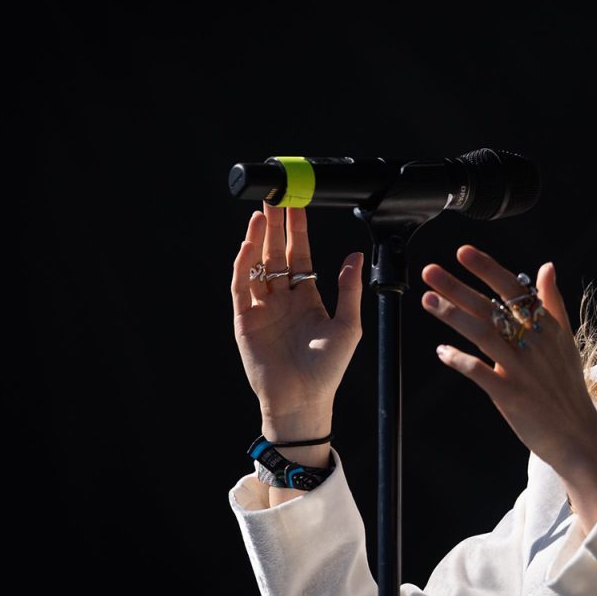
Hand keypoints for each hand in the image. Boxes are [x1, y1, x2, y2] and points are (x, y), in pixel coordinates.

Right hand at [231, 202, 363, 444]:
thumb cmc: (328, 369)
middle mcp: (282, 299)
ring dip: (258, 239)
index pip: (299, 255)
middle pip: (276, 253)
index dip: (298, 230)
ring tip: (261, 212)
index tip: (297, 204)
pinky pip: (242, 286)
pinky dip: (244, 264)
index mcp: (307, 298)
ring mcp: (262, 308)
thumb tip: (354, 254)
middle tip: (276, 195)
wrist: (303, 400)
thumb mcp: (348, 326)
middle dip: (275, 226)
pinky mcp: (244, 319)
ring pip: (257, 265)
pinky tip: (249, 244)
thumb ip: (349, 290)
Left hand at [419, 245, 596, 471]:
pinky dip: (460, 360)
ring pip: (483, 334)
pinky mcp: (511, 395)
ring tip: (427, 300)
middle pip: (491, 308)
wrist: (577, 433)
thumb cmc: (566, 386)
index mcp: (546, 327)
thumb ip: (552, 302)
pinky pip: (480, 372)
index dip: (487, 269)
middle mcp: (533, 343)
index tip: (463, 252)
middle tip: (430, 271)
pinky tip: (442, 351)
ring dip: (453, 316)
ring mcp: (522, 369)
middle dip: (458, 287)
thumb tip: (546, 267)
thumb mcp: (565, 339)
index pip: (514, 288)